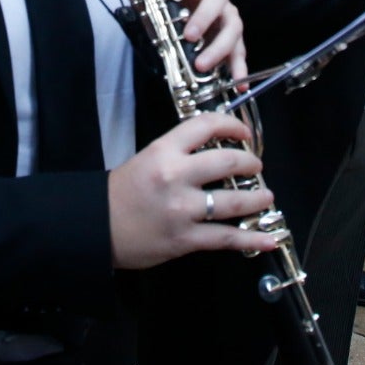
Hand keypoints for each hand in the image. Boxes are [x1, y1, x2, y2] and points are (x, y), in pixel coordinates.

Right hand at [107, 114, 276, 268]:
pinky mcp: (185, 238)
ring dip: (257, 198)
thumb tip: (216, 150)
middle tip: (256, 165)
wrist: (96, 226)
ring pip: (234, 201)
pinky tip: (268, 238)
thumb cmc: (120, 194)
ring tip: (265, 196)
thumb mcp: (147, 158)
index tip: (243, 132)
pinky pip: (226, 237)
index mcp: (163, 151)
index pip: (206, 126)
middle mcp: (175, 176)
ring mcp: (182, 209)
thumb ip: (180, 153)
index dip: (233, 126)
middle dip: (250, 163)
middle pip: (228, 161)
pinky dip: (251, 239)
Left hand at [162, 0, 244, 79]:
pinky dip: (239, 68)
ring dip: (218, 46)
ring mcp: (227, 18)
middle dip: (204, 16)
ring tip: (201, 65)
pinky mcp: (235, 40)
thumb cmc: (172, 19)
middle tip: (189, 36)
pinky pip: (241, 52)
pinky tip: (238, 82)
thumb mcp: (155, 12)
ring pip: (233, 25)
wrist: (188, 36)